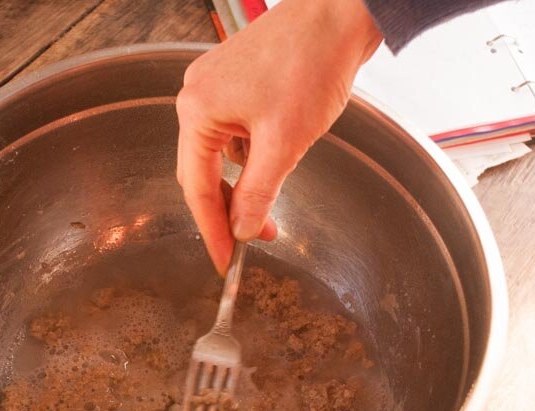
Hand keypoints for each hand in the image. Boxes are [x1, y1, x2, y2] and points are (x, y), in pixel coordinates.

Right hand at [176, 0, 382, 272]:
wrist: (337, 13)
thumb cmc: (310, 65)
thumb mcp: (284, 143)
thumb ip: (258, 192)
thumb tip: (243, 229)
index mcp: (198, 112)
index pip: (197, 189)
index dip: (212, 231)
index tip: (225, 261)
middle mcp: (196, 98)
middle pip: (202, 173)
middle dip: (228, 210)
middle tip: (252, 239)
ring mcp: (214, 87)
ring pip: (219, 156)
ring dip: (242, 184)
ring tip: (270, 206)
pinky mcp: (235, 83)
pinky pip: (232, 134)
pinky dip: (250, 158)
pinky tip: (273, 162)